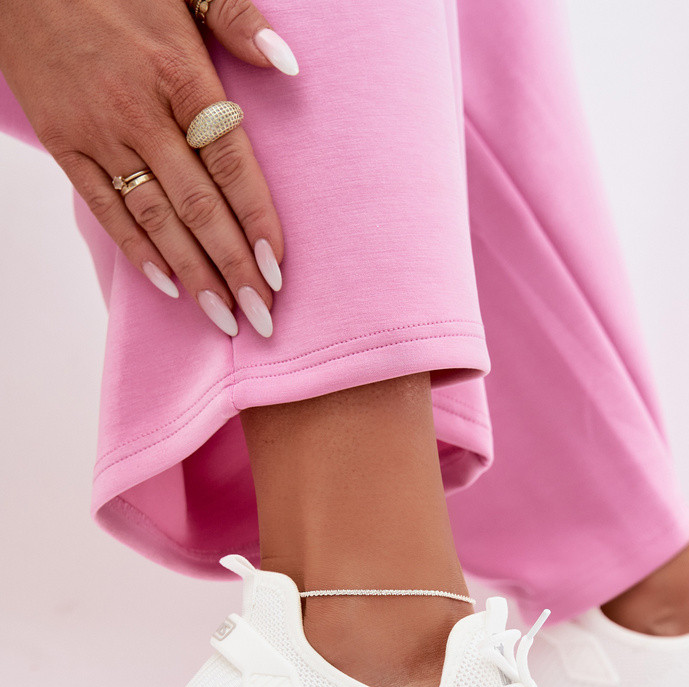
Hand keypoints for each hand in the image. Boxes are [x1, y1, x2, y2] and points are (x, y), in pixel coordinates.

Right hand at [0, 0, 298, 335]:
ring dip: (192, 273)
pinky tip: (168, 284)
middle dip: (233, 267)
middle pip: (199, 206)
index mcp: (179, 73)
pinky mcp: (64, 143)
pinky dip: (137, 250)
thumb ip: (239, 20)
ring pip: (155, 218)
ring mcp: (98, 132)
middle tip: (261, 317)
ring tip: (223, 315)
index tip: (278, 269)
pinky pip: (104, 208)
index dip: (257, 221)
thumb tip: (288, 65)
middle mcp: (140, 112)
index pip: (231, 164)